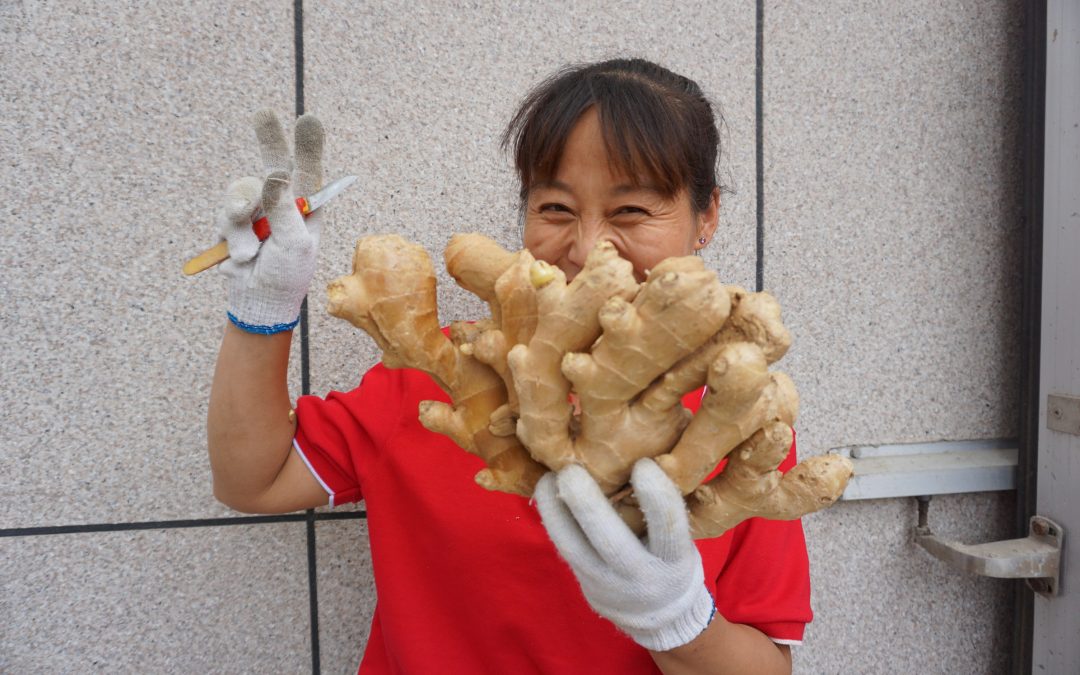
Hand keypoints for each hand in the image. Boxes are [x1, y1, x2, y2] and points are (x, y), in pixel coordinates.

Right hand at [218, 110, 323, 333]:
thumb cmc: (286, 275)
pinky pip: (226, 212)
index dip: (308, 145)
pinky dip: (232, 234)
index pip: (308, 171)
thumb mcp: (294, 244)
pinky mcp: (234, 220)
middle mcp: (282, 203)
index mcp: (307, 208)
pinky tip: (241, 255)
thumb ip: (284, 210)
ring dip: (242, 224)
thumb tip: (275, 175)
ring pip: (241, 192)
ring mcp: (257, 210)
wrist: (258, 301)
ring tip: (251, 252)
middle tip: (262, 114)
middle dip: (268, 140)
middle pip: (272, 163)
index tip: (308, 119)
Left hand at [534, 458, 715, 651]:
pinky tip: (544, 489)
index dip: (658, 497)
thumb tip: (651, 444)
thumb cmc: (673, 557)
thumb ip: (666, 508)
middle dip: (589, 507)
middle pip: (612, 543)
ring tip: (548, 476)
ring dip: (557, 510)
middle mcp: (642, 576)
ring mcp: (608, 583)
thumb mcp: (683, 539)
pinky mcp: (584, 581)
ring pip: (575, 548)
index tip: (644, 464)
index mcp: (675, 561)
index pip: (668, 529)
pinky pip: (564, 548)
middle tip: (572, 471)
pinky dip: (552, 517)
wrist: (660, 613)